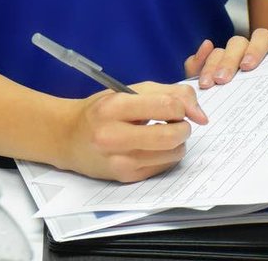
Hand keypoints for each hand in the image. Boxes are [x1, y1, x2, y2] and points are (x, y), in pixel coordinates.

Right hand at [63, 81, 208, 182]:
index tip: (177, 108)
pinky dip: (166, 156)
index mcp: (113, 107)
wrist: (67, 137)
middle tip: (176, 123)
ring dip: (177, 143)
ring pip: (173, 154)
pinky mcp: (126, 176)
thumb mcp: (125, 91)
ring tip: (163, 135)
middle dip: (183, 128)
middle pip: (172, 135)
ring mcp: (120, 159)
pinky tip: (151, 148)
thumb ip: (166, 92)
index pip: (167, 106)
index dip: (182, 106)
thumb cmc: (99, 111)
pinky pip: (164, 167)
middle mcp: (114, 135)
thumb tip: (200, 115)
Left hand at [184, 29, 267, 88]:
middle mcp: (248, 49)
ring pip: (259, 36)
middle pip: (237, 44)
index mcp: (229, 57)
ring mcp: (267, 47)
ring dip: (252, 50)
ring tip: (247, 66)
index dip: (209, 68)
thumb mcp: (217, 88)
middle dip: (227, 61)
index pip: (217, 54)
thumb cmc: (239, 98)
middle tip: (222, 79)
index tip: (206, 84)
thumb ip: (198, 68)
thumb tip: (206, 44)